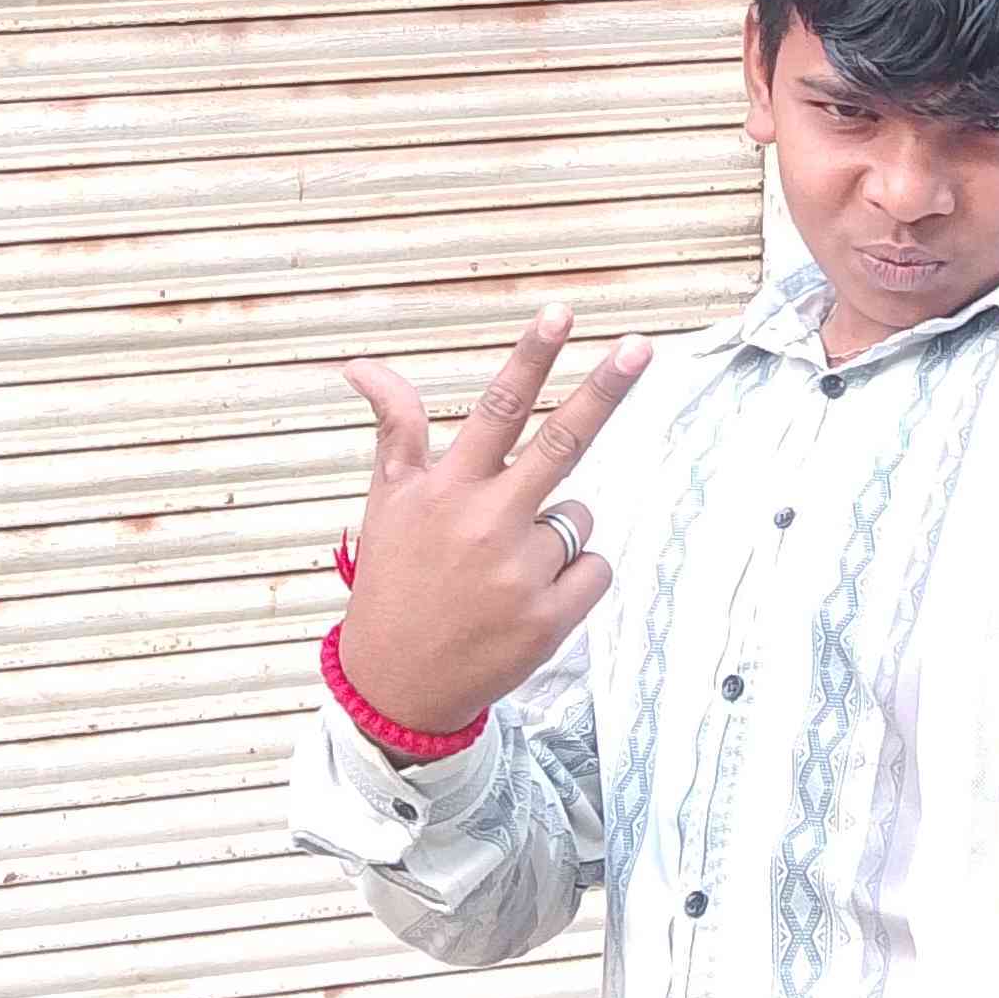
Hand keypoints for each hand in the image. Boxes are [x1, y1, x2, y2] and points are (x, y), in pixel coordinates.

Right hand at [333, 304, 650, 735]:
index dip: (530, 357)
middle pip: (561, 443)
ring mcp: (520, 573)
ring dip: (555, 531)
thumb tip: (359, 364)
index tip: (560, 312)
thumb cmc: (396, 578)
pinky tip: (528, 599)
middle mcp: (485, 523)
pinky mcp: (548, 619)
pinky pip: (595, 568)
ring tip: (503, 568)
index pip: (496, 409)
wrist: (397, 685)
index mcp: (448, 489)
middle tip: (640, 346)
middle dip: (604, 390)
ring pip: (578, 517)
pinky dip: (575, 578)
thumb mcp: (388, 501)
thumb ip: (395, 428)